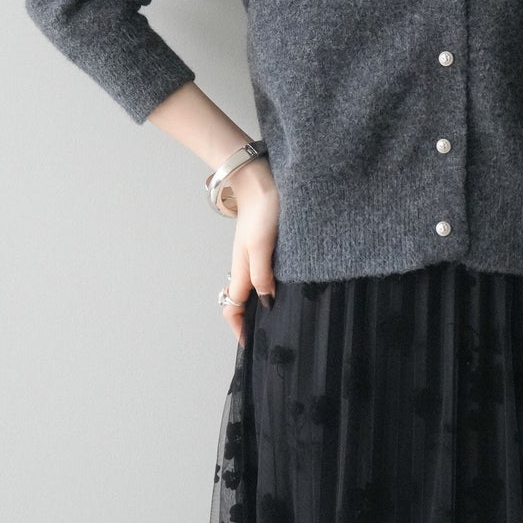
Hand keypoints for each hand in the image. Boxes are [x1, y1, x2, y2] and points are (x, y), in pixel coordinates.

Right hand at [219, 158, 278, 347]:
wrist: (261, 179)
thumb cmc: (262, 211)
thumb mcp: (262, 247)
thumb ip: (262, 276)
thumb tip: (266, 303)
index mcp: (242, 270)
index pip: (232, 306)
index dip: (238, 327)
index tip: (252, 343)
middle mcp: (247, 266)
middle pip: (243, 300)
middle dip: (251, 319)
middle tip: (273, 333)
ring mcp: (256, 255)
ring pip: (256, 287)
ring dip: (264, 302)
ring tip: (284, 315)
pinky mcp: (267, 245)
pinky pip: (267, 272)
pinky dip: (274, 285)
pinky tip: (291, 285)